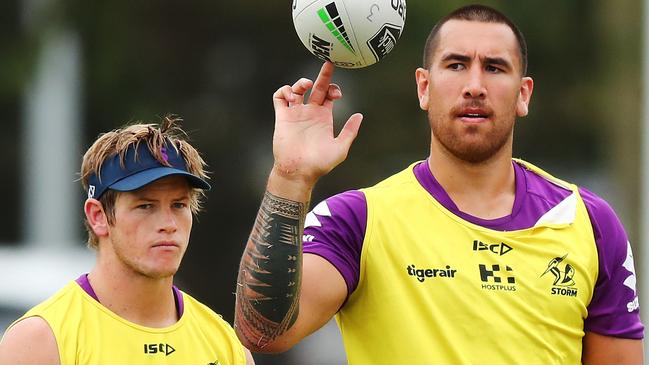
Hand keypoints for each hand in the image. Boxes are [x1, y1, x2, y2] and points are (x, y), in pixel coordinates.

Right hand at [271, 62, 362, 188]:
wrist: (299, 171)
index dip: (333, 88)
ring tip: (305, 86)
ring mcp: (295, 114)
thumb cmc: (319, 164)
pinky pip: (279, 97)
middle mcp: (309, 113)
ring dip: (301, 82)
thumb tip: (359, 115)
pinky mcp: (282, 117)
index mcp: (323, 118)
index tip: (336, 94)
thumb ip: (350, 131)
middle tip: (329, 62)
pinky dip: (284, 91)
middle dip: (323, 75)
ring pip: (297, 89)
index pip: (328, 95)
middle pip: (316, 87)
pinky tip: (291, 96)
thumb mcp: (341, 148)